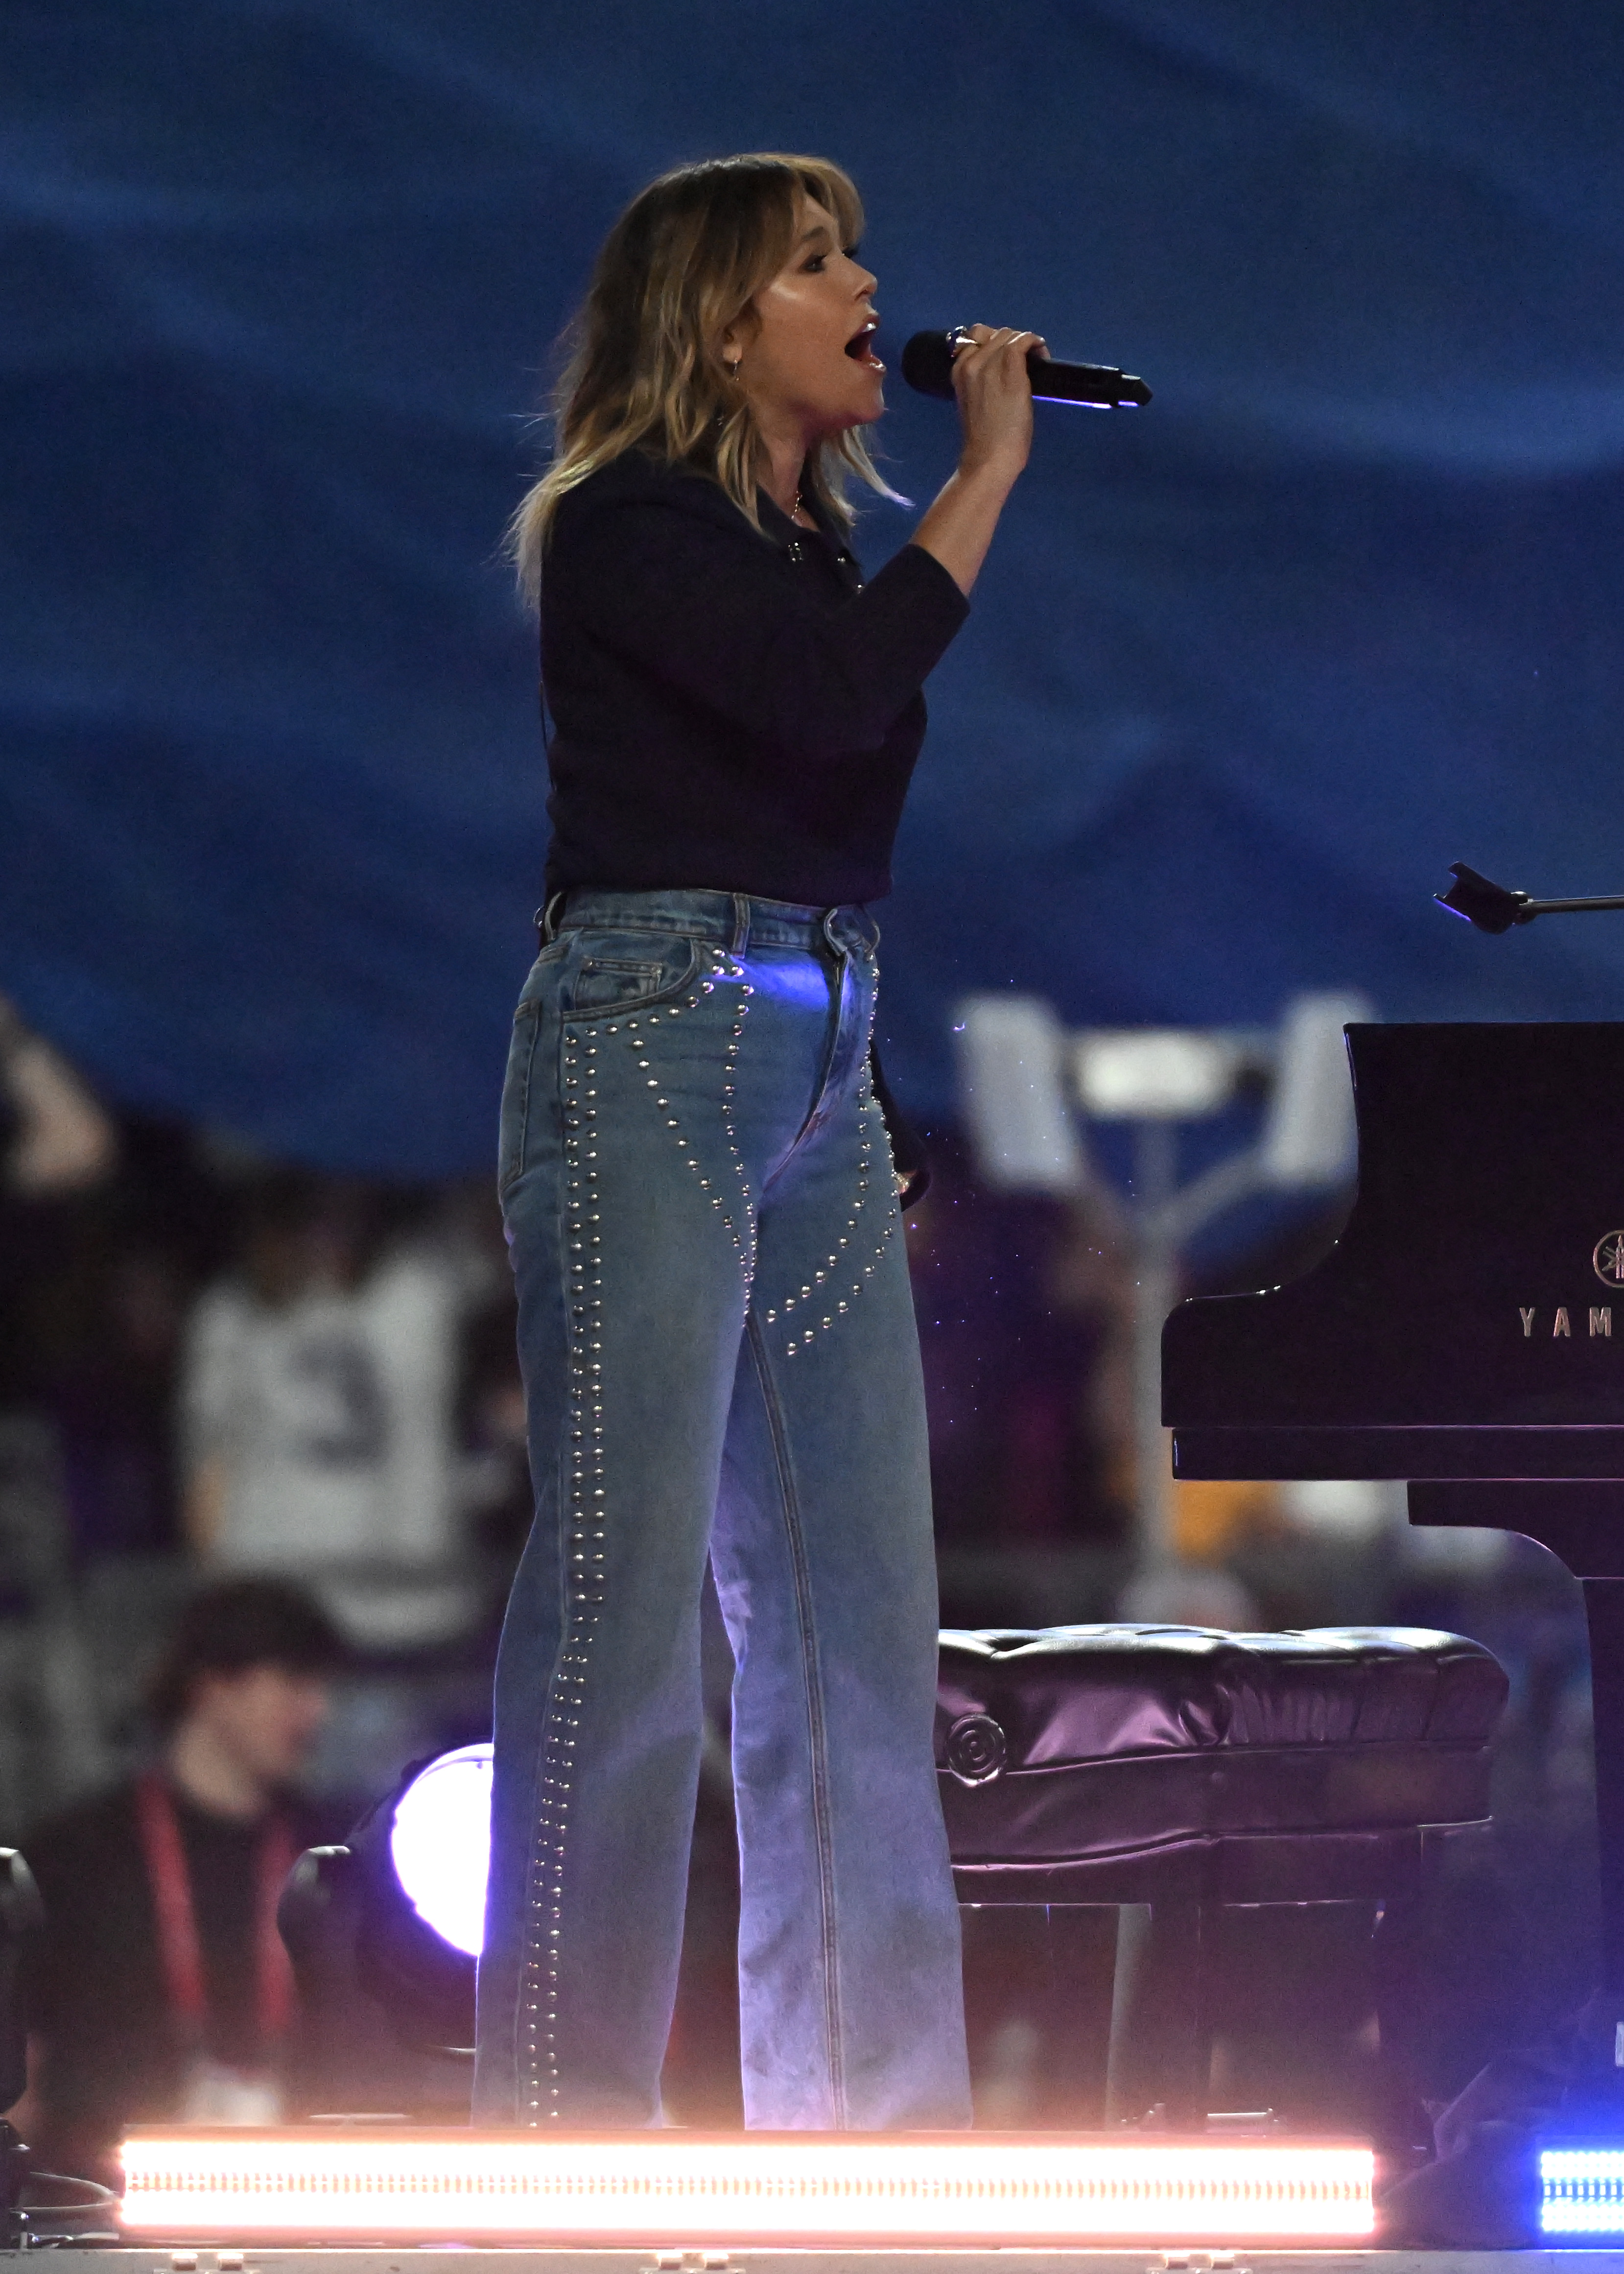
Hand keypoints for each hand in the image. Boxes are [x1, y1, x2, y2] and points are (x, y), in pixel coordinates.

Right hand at [950, 324, 1045, 480]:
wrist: (988, 457)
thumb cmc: (984, 438)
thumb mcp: (973, 402)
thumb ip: (979, 381)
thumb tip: (998, 368)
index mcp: (959, 371)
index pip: (974, 339)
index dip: (993, 344)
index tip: (1006, 359)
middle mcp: (971, 362)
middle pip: (993, 333)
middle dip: (1010, 342)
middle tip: (1024, 361)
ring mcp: (990, 364)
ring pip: (1008, 335)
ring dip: (1024, 342)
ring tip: (1034, 359)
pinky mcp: (1010, 369)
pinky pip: (1022, 341)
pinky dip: (1034, 342)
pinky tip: (1041, 353)